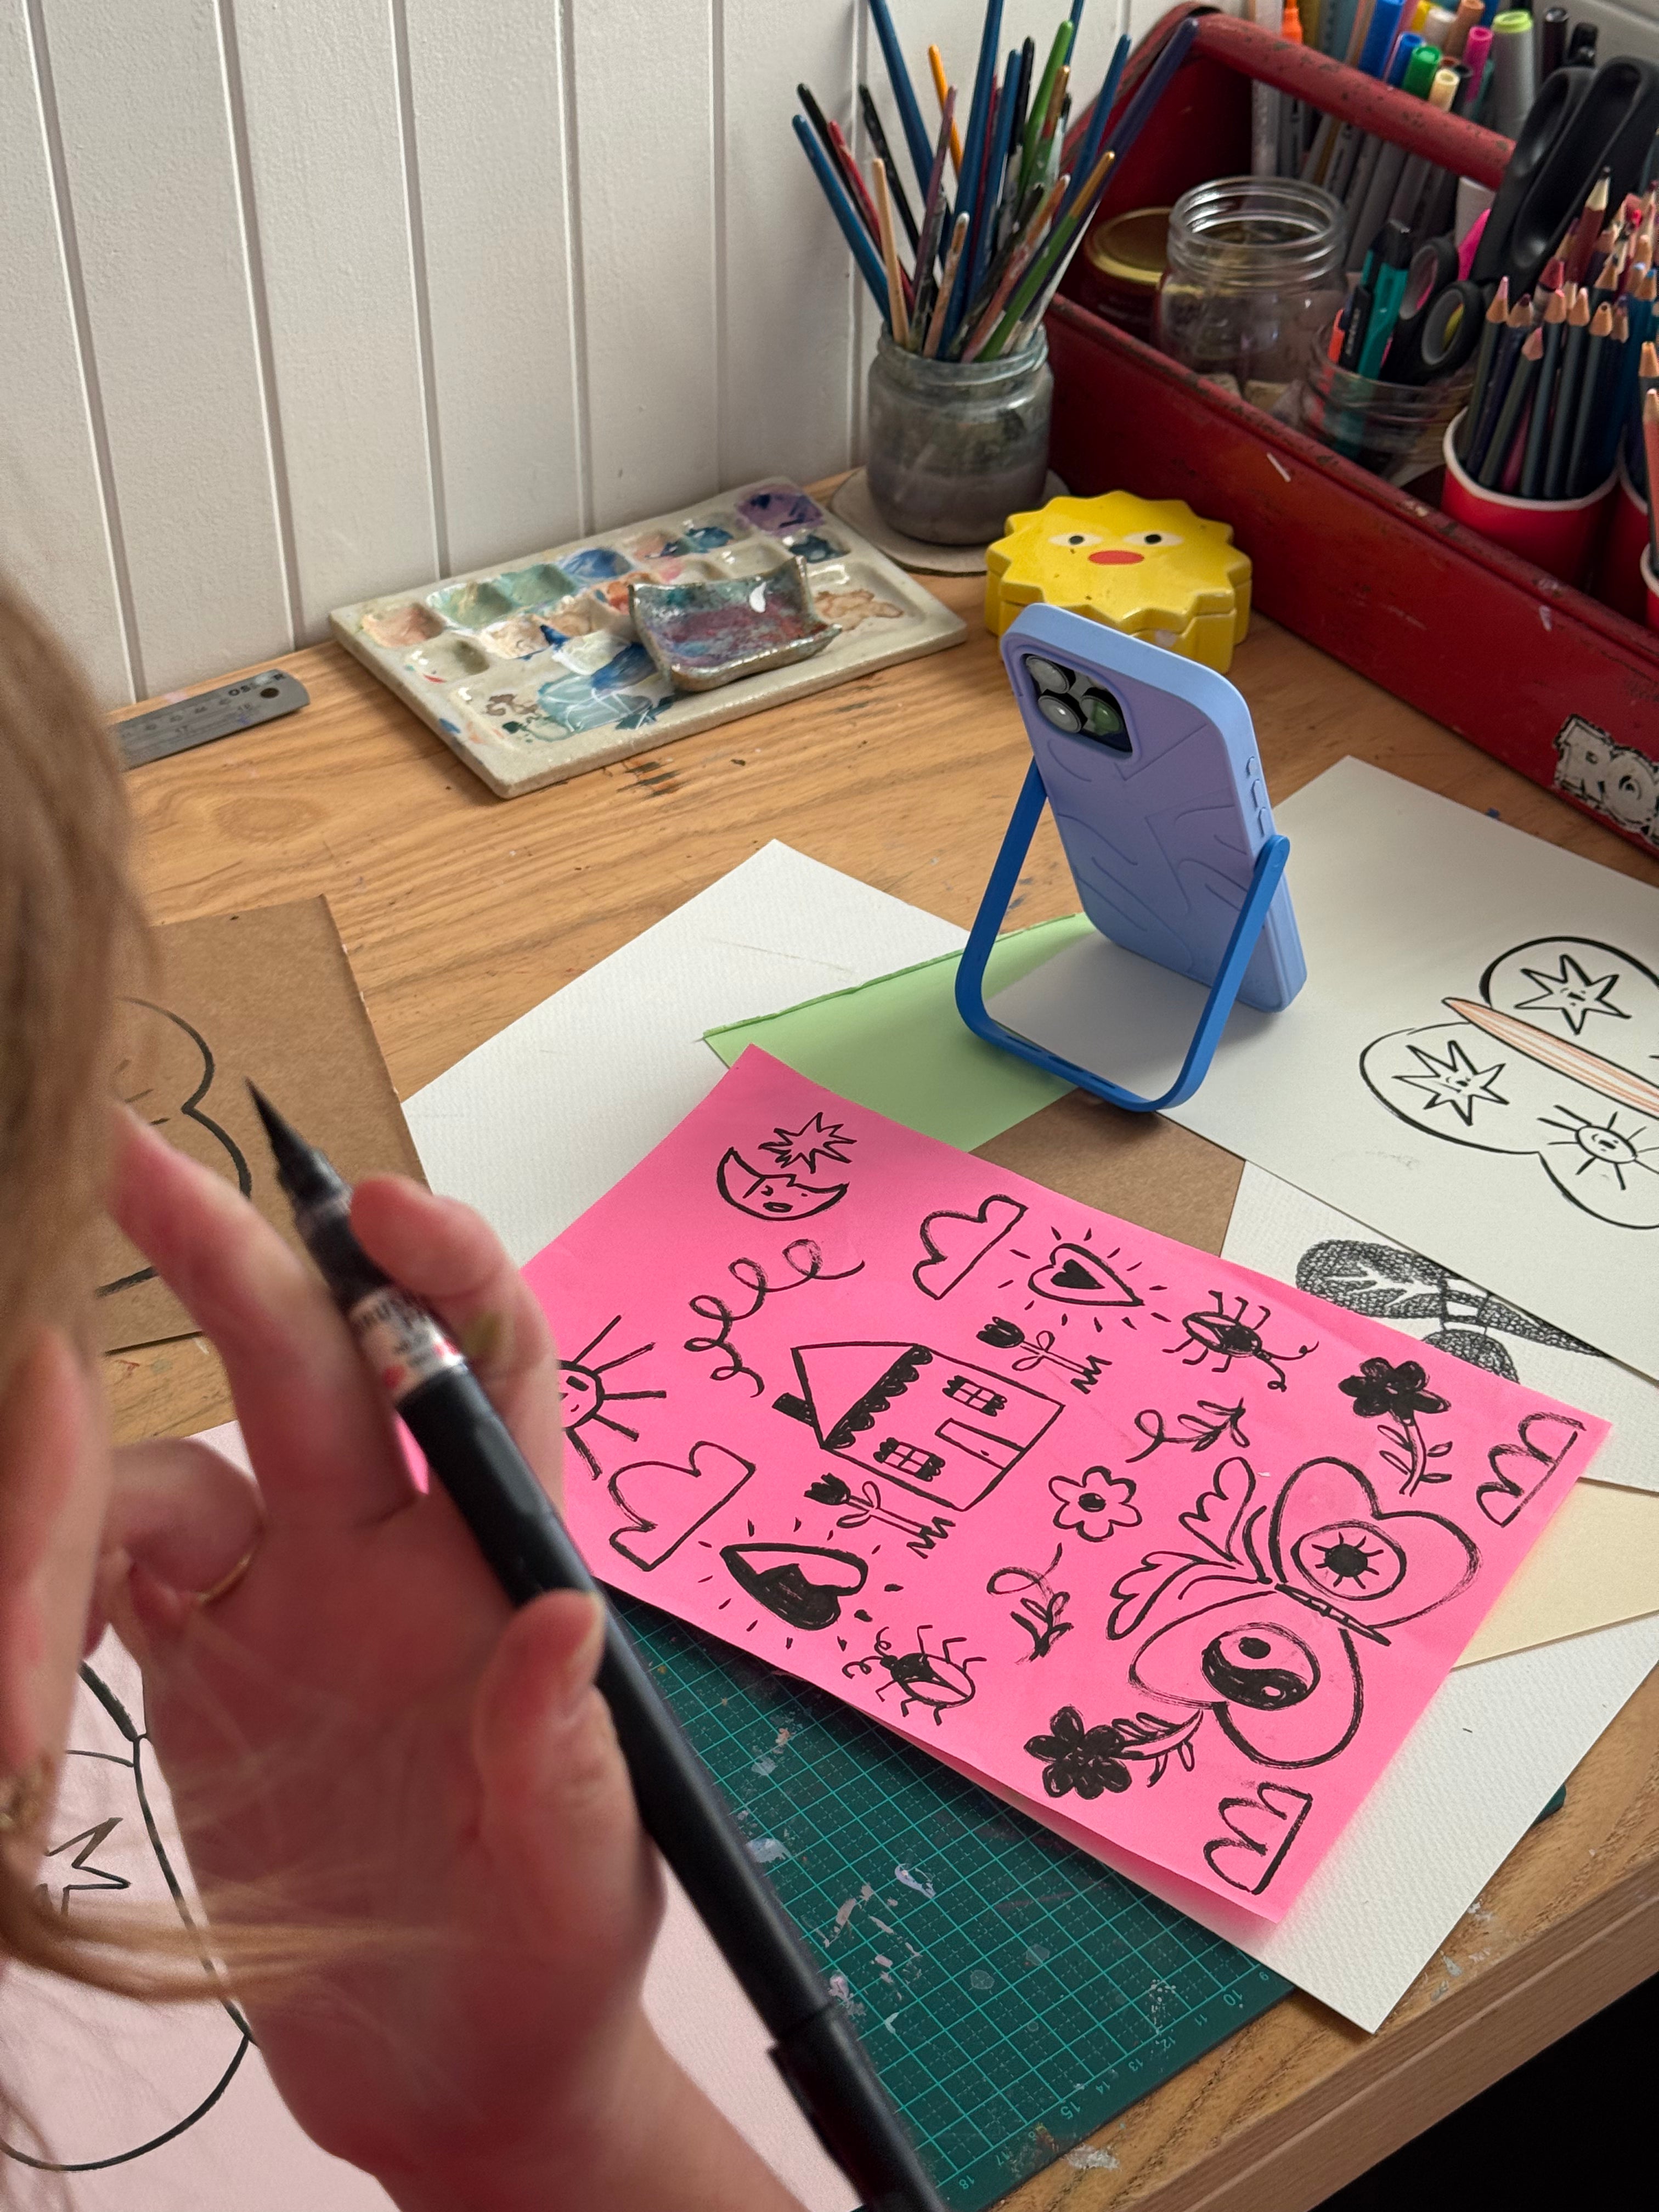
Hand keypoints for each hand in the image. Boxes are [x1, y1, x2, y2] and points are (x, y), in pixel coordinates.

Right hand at [104, 1112, 800, 2211]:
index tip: (377, 1209)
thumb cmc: (547, 1956)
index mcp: (493, 1557)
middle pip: (302, 1359)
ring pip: (158, 1471)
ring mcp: (274, 1596)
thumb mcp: (581, 1867)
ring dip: (64, 1515)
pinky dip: (37, 1593)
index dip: (444, 1268)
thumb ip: (561, 1751)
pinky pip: (90, 1575)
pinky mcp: (184, 1667)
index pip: (485, 1362)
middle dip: (220, 1255)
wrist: (456, 2072)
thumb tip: (570, 1617)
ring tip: (23, 1672)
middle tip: (124, 1158)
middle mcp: (381, 1544)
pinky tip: (22, 1671)